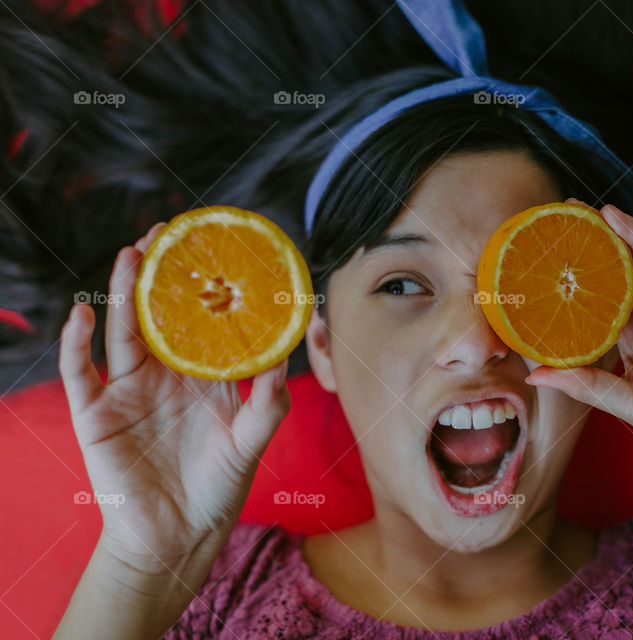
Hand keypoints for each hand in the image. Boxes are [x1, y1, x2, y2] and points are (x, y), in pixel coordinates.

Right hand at [58, 223, 290, 570]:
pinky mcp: (96, 414)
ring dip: (121, 292)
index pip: (201, 319)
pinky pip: (80, 372)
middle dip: (159, 272)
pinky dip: (76, 343)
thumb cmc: (219, 486)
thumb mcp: (251, 440)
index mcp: (202, 375)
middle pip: (157, 312)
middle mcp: (164, 374)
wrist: (178, 535)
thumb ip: (268, 401)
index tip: (213, 248)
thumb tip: (285, 355)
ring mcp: (127, 390)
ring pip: (121, 330)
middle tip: (166, 232)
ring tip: (131, 254)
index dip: (203, 285)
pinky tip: (82, 315)